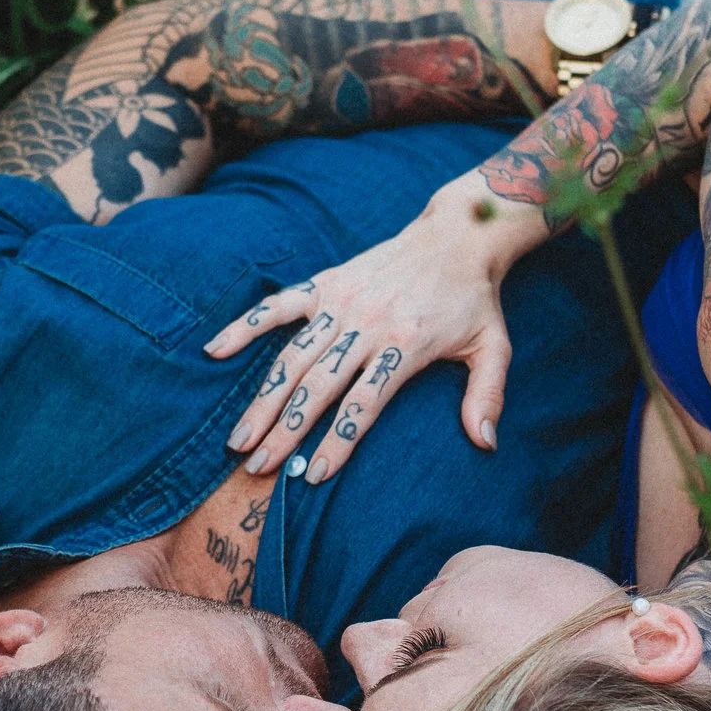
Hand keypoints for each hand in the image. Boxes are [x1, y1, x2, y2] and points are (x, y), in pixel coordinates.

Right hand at [205, 193, 523, 482]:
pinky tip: (216, 351)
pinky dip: (245, 326)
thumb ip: (487, 395)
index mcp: (405, 344)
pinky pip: (278, 306)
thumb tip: (485, 443)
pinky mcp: (326, 284)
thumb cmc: (474, 300)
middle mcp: (367, 324)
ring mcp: (341, 303)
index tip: (314, 475)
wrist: (456, 235)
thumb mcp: (494, 347)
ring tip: (239, 437)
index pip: (362, 404)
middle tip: (257, 466)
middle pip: (317, 388)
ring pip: (292, 358)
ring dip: (263, 399)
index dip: (337, 442)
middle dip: (285, 431)